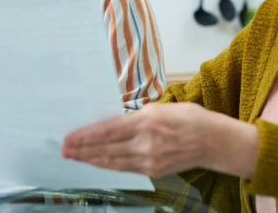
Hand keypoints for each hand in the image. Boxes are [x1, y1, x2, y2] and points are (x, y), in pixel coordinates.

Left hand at [62, 103, 258, 178]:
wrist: (214, 141)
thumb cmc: (190, 118)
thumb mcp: (161, 107)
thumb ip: (136, 116)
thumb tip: (112, 120)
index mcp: (147, 122)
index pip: (107, 130)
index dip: (86, 136)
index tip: (69, 137)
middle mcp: (146, 143)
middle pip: (106, 149)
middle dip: (82, 150)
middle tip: (63, 150)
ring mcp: (149, 160)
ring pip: (112, 161)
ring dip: (91, 159)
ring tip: (74, 157)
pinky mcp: (154, 170)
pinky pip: (124, 168)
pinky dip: (107, 165)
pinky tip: (97, 162)